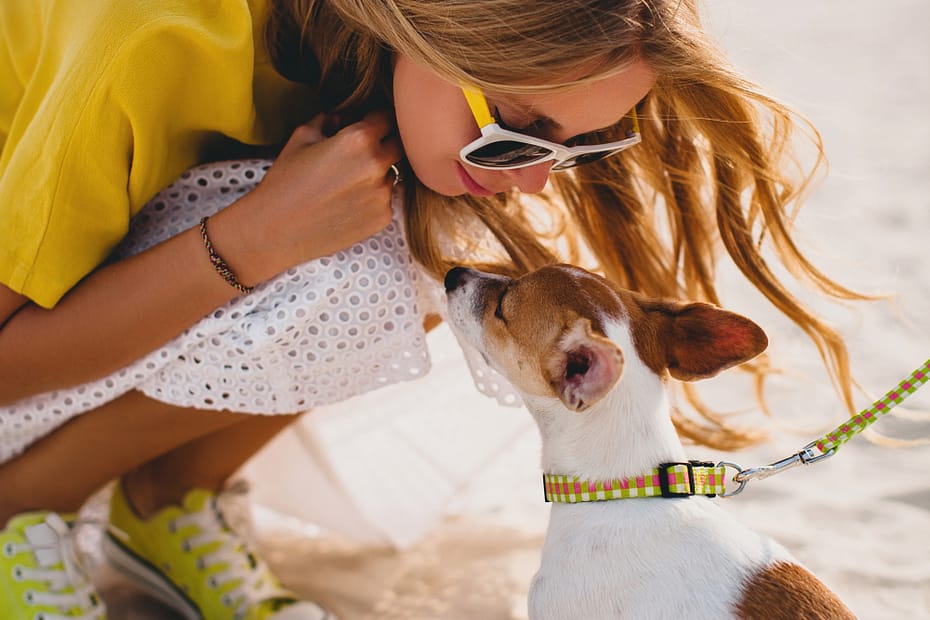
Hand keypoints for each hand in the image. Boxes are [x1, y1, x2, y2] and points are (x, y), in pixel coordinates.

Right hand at [217, 110, 403, 279]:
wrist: (275, 230)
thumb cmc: (285, 180)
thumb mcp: (303, 135)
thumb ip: (332, 119)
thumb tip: (348, 117)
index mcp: (359, 139)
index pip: (388, 118)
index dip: (378, 119)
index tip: (370, 124)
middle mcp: (377, 166)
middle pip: (400, 146)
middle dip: (385, 144)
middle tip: (361, 154)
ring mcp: (383, 194)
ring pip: (393, 174)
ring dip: (379, 174)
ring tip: (347, 184)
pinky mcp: (383, 218)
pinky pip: (386, 199)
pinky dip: (373, 198)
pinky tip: (347, 203)